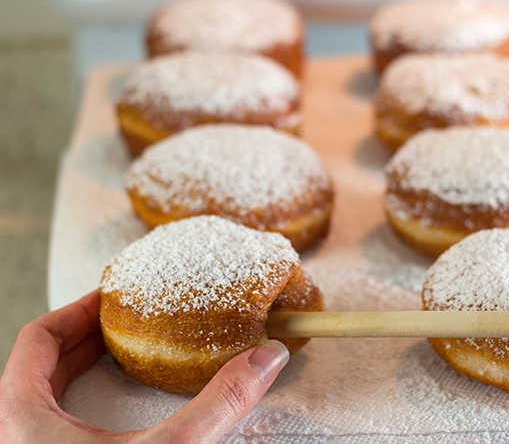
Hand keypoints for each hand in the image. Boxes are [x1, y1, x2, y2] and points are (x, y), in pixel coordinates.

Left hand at [0, 290, 288, 442]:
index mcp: (20, 417)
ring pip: (40, 397)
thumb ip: (219, 404)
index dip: (77, 309)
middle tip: (128, 323)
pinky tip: (116, 415)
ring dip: (80, 372)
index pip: (37, 339)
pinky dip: (79, 408)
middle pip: (39, 366)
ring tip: (123, 359)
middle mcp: (12, 434)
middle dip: (87, 338)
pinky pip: (49, 426)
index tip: (112, 296)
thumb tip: (266, 358)